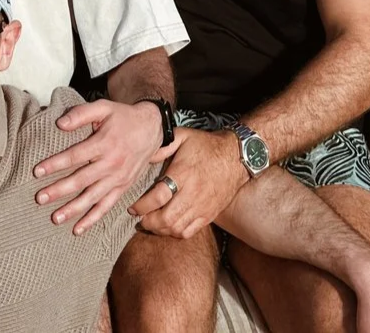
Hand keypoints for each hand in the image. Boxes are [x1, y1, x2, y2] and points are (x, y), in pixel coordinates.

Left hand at [37, 98, 167, 234]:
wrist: (152, 129)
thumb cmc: (123, 117)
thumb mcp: (103, 108)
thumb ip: (81, 114)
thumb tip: (60, 124)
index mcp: (104, 144)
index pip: (75, 156)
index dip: (55, 164)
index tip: (37, 171)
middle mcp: (112, 164)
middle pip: (81, 180)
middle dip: (59, 191)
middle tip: (40, 198)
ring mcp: (118, 179)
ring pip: (92, 198)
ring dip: (73, 209)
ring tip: (55, 218)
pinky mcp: (123, 188)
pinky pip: (106, 206)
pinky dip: (92, 219)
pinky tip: (78, 229)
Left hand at [132, 128, 246, 239]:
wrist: (237, 157)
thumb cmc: (207, 146)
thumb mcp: (184, 136)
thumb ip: (163, 145)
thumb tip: (145, 155)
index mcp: (183, 174)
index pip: (158, 197)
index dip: (142, 206)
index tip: (132, 208)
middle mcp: (192, 194)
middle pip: (166, 219)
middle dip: (148, 222)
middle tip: (140, 218)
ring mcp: (201, 207)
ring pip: (176, 229)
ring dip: (160, 229)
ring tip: (152, 223)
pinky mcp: (209, 215)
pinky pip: (189, 232)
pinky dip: (175, 233)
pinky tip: (169, 226)